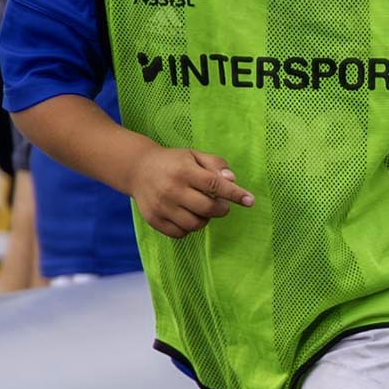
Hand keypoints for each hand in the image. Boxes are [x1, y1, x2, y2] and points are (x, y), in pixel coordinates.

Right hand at [128, 144, 251, 238]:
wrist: (138, 169)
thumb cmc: (173, 162)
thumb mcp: (194, 155)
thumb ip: (215, 164)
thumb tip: (232, 179)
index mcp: (184, 171)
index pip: (215, 184)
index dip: (235, 194)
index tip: (250, 201)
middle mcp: (172, 189)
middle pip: (207, 208)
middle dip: (221, 209)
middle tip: (221, 205)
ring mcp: (161, 207)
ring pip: (195, 224)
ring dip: (205, 220)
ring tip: (201, 209)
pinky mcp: (154, 220)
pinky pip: (180, 233)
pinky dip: (189, 228)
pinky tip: (188, 216)